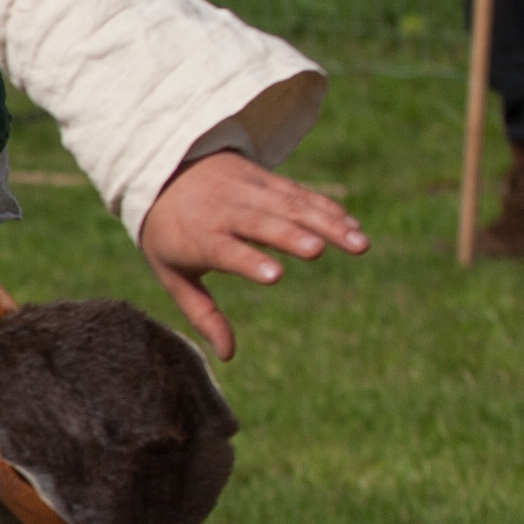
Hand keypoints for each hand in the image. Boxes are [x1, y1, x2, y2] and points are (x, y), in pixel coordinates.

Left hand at [135, 148, 366, 360]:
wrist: (163, 168)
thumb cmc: (170, 232)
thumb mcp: (172, 273)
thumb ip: (202, 313)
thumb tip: (227, 355)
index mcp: (199, 236)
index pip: (225, 250)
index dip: (249, 261)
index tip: (275, 276)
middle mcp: (226, 210)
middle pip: (261, 223)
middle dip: (290, 236)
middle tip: (317, 251)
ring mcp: (250, 191)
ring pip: (291, 206)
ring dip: (327, 224)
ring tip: (359, 245)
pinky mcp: (268, 180)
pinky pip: (302, 194)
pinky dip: (329, 210)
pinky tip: (354, 228)